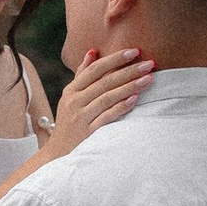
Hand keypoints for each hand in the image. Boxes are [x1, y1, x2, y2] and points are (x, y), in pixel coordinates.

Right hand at [39, 47, 154, 158]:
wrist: (57, 154)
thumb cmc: (69, 123)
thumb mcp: (70, 98)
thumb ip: (82, 75)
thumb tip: (93, 51)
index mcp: (71, 90)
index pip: (95, 69)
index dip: (115, 58)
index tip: (134, 51)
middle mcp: (75, 102)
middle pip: (105, 82)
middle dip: (129, 70)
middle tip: (149, 63)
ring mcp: (81, 117)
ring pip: (108, 97)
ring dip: (130, 86)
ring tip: (149, 79)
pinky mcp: (88, 133)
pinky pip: (107, 117)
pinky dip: (121, 107)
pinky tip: (135, 99)